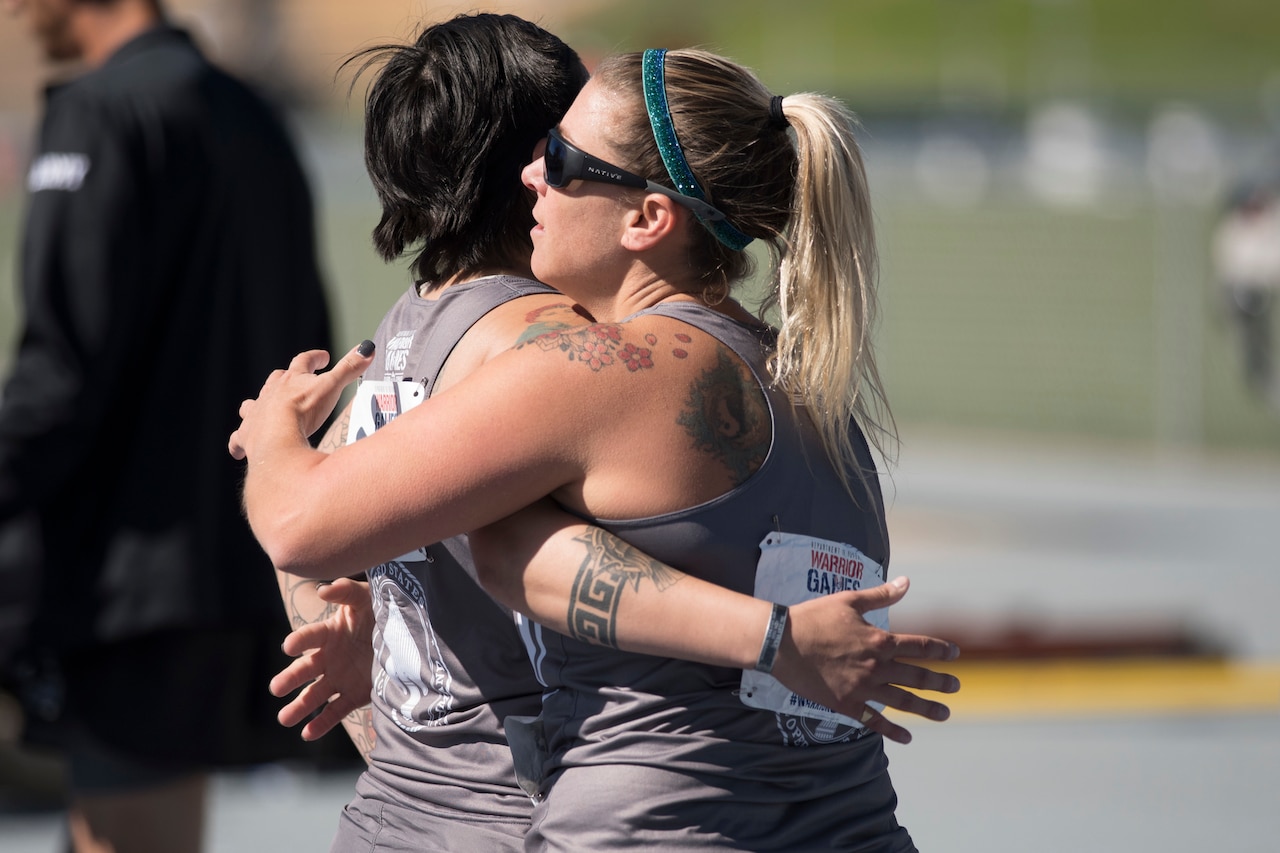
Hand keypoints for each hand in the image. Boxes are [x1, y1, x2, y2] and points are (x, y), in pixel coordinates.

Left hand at [229, 341, 373, 460]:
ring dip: (259, 405)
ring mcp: (256, 414)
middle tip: (293, 379)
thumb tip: (367, 348)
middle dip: (285, 378)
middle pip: (276, 379)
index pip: (303, 361)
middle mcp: (270, 394)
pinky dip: (238, 442)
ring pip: (253, 404)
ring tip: (263, 408)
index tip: (323, 356)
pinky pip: (238, 438)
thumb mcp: (332, 386)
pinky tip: (238, 449)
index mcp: (291, 380)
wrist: (276, 437)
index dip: (314, 357)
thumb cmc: (304, 410)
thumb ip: (349, 368)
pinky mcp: (247, 436)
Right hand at [270, 578, 374, 740]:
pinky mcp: (354, 695)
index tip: (289, 647)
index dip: (299, 640)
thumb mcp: (367, 598)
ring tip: (284, 719)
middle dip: (290, 679)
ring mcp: (340, 678)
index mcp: (329, 633)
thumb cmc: (381, 610)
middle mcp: (329, 657)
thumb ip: (346, 591)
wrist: (405, 635)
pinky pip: (335, 710)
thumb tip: (323, 590)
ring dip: (299, 706)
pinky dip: (322, 723)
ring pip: (315, 694)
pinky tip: (307, 734)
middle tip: (276, 689)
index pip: (310, 637)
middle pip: (305, 670)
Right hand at [772, 577, 959, 744]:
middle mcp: (877, 666)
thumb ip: (881, 595)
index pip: (919, 646)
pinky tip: (907, 737)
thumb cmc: (814, 617)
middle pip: (917, 676)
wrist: (782, 643)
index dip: (940, 650)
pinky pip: (874, 721)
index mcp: (879, 640)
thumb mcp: (849, 601)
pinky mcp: (847, 704)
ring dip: (926, 708)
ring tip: (944, 713)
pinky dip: (892, 731)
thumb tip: (907, 582)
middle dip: (939, 681)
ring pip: (903, 701)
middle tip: (956, 686)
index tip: (954, 654)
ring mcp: (863, 688)